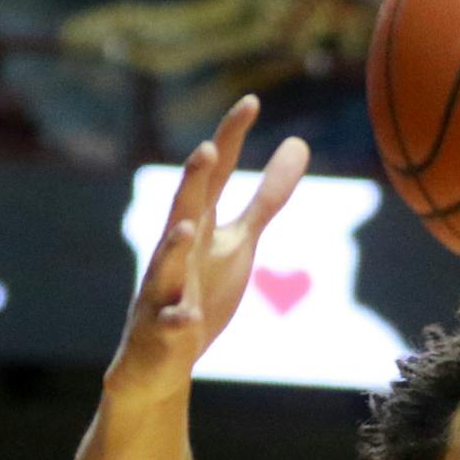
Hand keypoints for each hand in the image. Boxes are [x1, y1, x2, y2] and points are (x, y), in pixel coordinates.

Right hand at [106, 96, 308, 406]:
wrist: (162, 358)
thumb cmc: (200, 288)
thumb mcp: (239, 241)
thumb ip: (266, 197)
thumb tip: (297, 145)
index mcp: (198, 226)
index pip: (213, 176)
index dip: (231, 140)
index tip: (251, 101)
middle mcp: (176, 251)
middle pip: (184, 209)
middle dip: (193, 181)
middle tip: (208, 150)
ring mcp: (164, 290)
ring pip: (164, 265)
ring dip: (173, 246)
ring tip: (186, 228)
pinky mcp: (163, 331)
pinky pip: (170, 326)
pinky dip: (177, 321)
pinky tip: (187, 319)